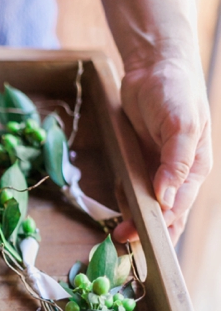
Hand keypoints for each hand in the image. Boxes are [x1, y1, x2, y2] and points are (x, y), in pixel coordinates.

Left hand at [115, 55, 211, 243]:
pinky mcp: (138, 162)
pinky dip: (124, 200)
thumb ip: (176, 161)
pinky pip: (131, 188)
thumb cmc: (174, 92)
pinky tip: (116, 209)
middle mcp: (178, 174)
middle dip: (146, 231)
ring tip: (116, 236)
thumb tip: (166, 197)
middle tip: (122, 242)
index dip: (161, 224)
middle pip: (165, 213)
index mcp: (195, 169)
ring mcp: (156, 169)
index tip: (141, 237)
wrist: (153, 68)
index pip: (178, 206)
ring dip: (133, 219)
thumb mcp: (180, 124)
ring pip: (147, 205)